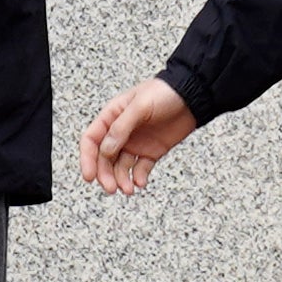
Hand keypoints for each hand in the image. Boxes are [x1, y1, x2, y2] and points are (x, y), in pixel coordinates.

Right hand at [79, 76, 196, 195]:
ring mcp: (135, 143)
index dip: (87, 159)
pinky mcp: (151, 152)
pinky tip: (141, 183)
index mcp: (111, 117)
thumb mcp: (140, 105)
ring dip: (121, 179)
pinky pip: (140, 169)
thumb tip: (106, 149)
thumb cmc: (164, 92)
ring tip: (128, 189)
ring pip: (121, 167)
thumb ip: (121, 128)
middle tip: (111, 187)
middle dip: (105, 175)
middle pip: (104, 158)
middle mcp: (120, 132)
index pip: (91, 140)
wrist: (193, 96)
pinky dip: (139, 178)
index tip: (89, 176)